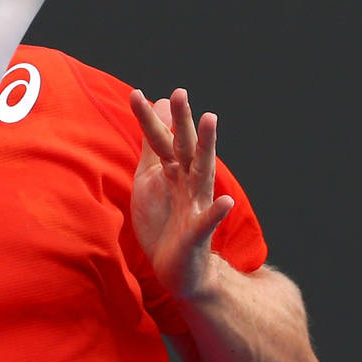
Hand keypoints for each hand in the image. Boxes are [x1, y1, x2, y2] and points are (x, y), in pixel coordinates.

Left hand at [129, 88, 234, 301]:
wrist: (180, 269)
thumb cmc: (166, 222)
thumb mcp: (152, 181)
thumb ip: (154, 147)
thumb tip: (156, 106)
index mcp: (175, 172)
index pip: (161, 141)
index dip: (148, 120)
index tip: (135, 94)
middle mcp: (189, 183)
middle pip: (184, 148)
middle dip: (182, 121)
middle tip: (179, 92)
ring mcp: (196, 206)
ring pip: (202, 173)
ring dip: (207, 148)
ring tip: (211, 120)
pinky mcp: (198, 235)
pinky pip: (208, 222)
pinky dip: (216, 212)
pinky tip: (225, 202)